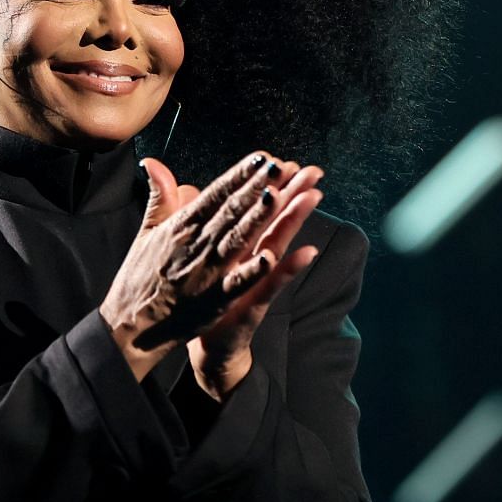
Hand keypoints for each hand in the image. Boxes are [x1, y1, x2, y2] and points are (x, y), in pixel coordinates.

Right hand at [100, 150, 293, 379]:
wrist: (130, 326)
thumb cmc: (139, 279)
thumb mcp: (146, 232)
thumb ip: (159, 197)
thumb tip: (153, 163)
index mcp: (181, 226)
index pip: (216, 194)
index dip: (239, 175)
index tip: (262, 158)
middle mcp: (195, 244)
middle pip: (231, 211)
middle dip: (256, 187)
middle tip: (279, 166)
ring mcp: (206, 272)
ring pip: (237, 239)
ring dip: (258, 217)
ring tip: (277, 195)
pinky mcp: (214, 300)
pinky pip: (237, 283)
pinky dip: (252, 270)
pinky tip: (271, 257)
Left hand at [188, 162, 324, 399]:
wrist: (205, 343)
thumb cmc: (203, 297)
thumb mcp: (197, 255)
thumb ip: (195, 221)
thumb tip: (187, 187)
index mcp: (236, 242)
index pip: (252, 206)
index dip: (265, 183)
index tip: (281, 159)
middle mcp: (251, 256)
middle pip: (273, 218)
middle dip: (292, 191)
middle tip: (313, 169)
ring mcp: (256, 278)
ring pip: (279, 242)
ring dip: (296, 220)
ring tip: (313, 196)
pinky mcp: (254, 302)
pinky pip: (273, 283)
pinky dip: (288, 269)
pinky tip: (305, 253)